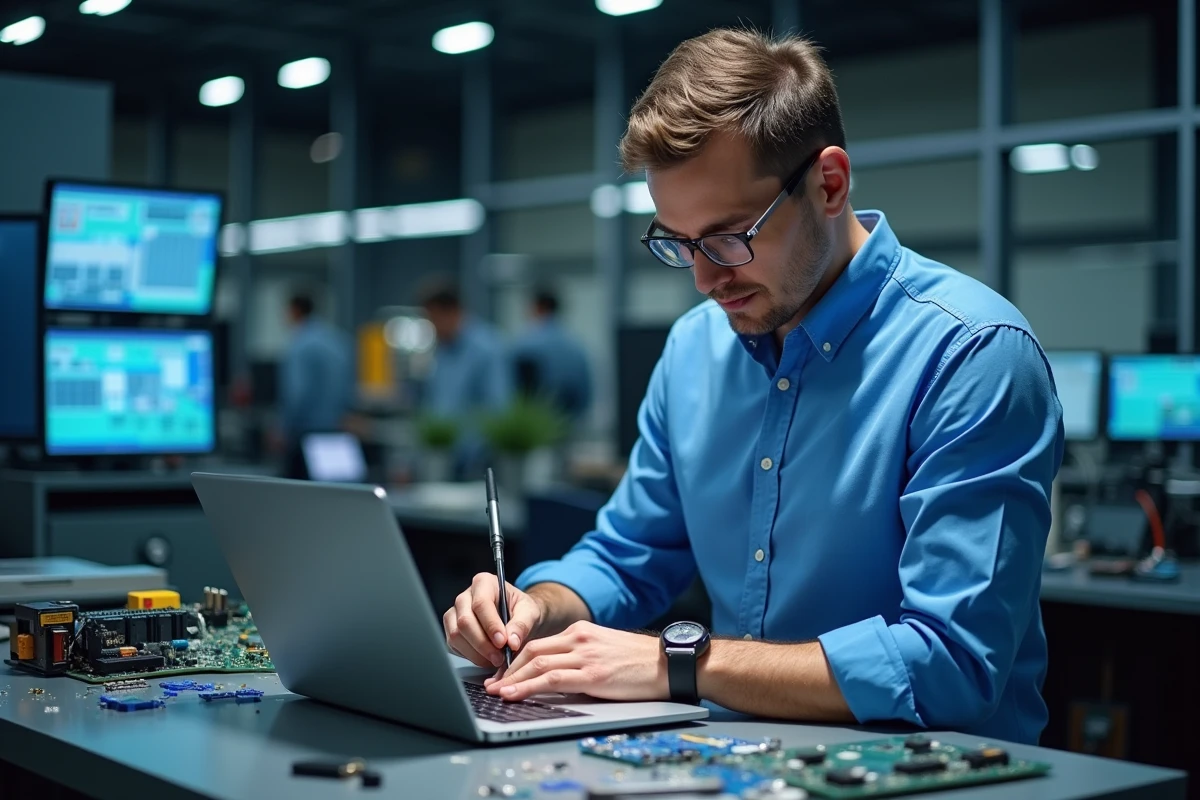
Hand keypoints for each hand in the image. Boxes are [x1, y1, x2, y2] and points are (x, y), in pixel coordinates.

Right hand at [443, 573, 542, 668]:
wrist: (517, 618)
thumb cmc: (521, 610)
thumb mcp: (530, 612)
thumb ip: (522, 625)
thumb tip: (512, 642)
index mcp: (484, 583)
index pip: (481, 604)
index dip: (491, 625)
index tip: (503, 642)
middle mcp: (465, 596)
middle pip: (464, 621)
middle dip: (482, 644)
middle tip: (500, 657)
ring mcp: (455, 613)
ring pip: (456, 635)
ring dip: (476, 653)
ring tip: (495, 659)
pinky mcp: (451, 630)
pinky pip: (453, 646)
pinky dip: (470, 656)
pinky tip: (486, 658)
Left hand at [484, 621, 666, 701]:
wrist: (670, 662)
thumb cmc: (642, 662)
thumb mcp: (605, 650)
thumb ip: (581, 657)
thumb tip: (557, 677)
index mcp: (581, 631)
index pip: (538, 644)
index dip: (515, 660)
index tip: (503, 674)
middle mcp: (580, 638)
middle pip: (531, 651)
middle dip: (508, 670)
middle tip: (492, 684)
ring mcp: (585, 655)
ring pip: (536, 663)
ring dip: (512, 679)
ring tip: (496, 692)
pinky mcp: (593, 674)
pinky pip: (551, 679)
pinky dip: (528, 686)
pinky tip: (515, 694)